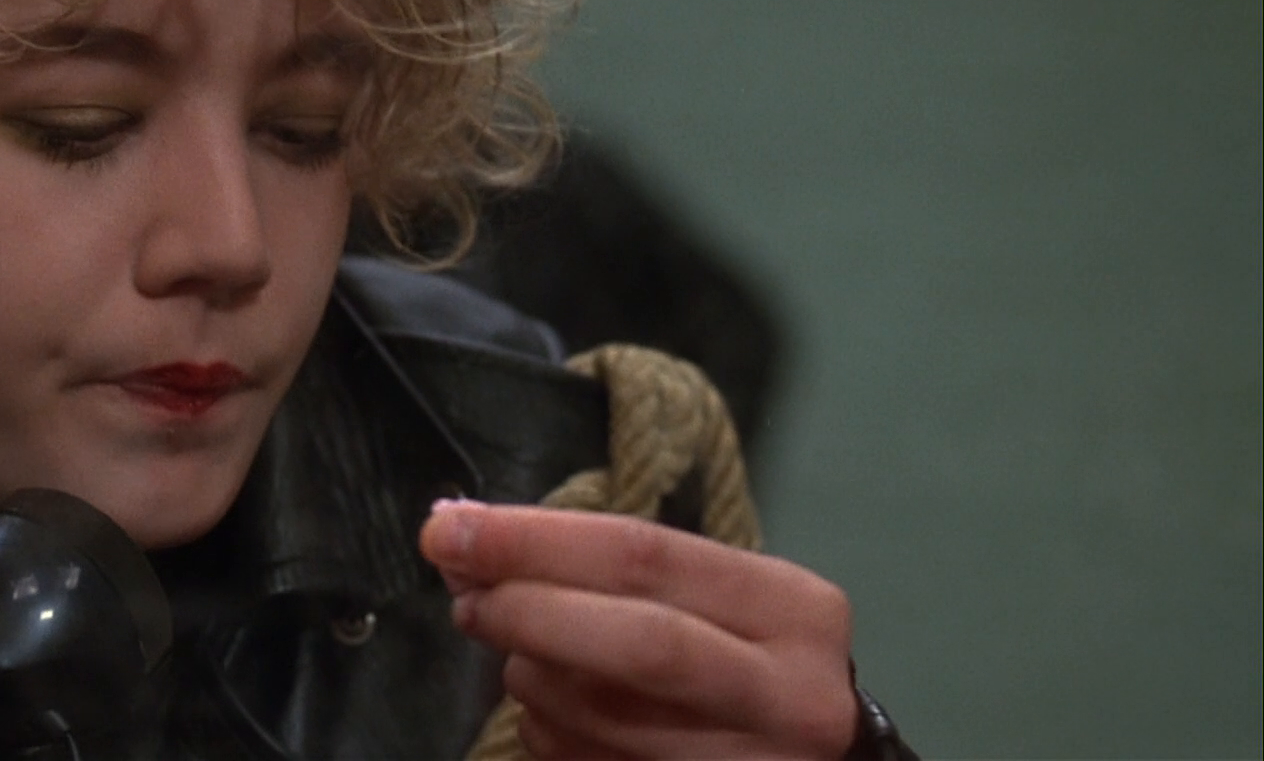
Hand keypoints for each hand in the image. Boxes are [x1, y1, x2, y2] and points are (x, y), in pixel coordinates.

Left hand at [420, 500, 855, 759]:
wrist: (812, 758)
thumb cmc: (746, 657)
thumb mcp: (715, 597)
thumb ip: (613, 567)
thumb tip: (468, 536)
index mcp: (794, 610)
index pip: (646, 556)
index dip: (535, 540)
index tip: (452, 528)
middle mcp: (788, 694)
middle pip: (635, 643)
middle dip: (528, 611)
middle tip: (465, 597)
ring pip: (601, 716)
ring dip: (531, 678)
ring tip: (517, 654)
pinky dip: (547, 731)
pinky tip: (548, 712)